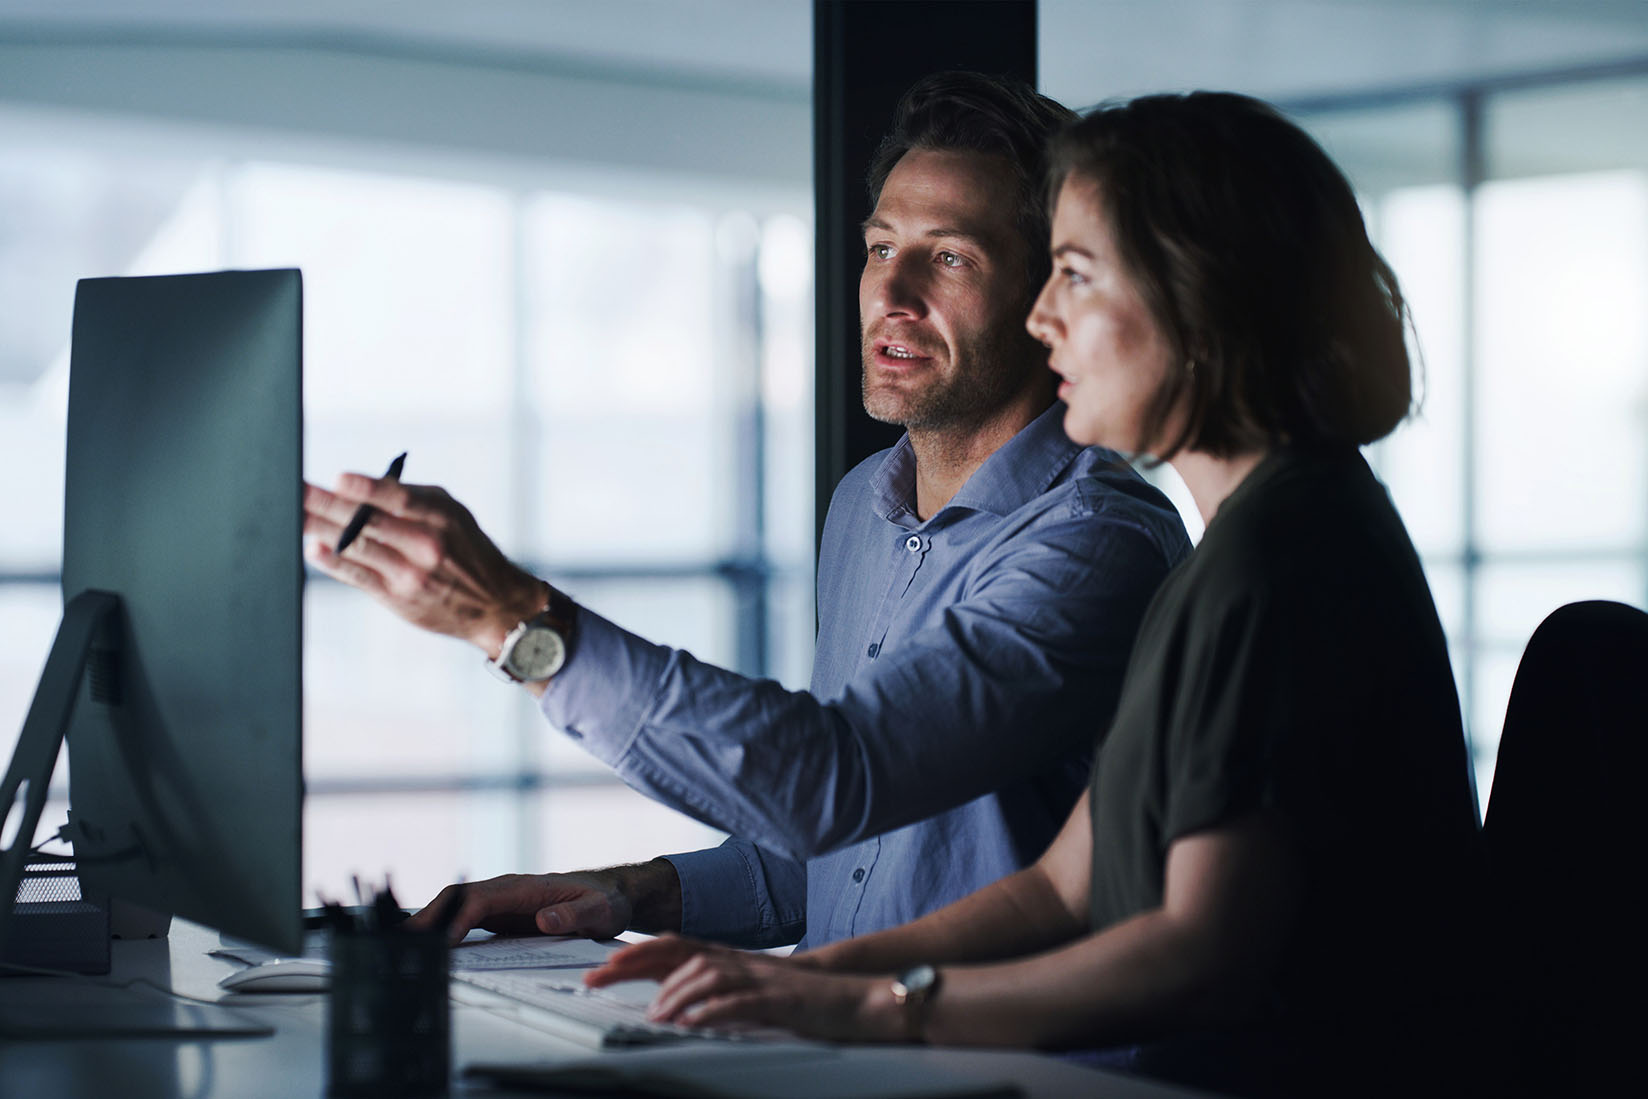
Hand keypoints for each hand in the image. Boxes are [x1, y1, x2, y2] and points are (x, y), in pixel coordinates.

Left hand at [303, 474, 546, 659]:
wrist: (496, 605)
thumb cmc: (471, 552)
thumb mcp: (455, 515)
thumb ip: (414, 498)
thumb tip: (366, 485)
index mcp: (441, 519)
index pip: (398, 499)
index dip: (365, 489)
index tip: (338, 479)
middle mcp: (425, 546)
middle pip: (365, 521)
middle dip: (324, 504)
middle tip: (294, 490)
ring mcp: (409, 574)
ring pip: (355, 547)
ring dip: (318, 529)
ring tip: (292, 513)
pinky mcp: (397, 597)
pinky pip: (357, 576)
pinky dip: (332, 561)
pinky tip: (313, 548)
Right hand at [402, 871, 634, 944]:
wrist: (610, 895)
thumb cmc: (605, 901)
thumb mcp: (599, 911)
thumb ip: (575, 915)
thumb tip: (546, 920)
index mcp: (526, 887)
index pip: (481, 900)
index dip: (459, 919)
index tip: (444, 942)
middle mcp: (507, 890)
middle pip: (457, 898)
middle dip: (429, 918)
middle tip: (401, 945)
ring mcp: (500, 901)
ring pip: (455, 906)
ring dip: (429, 923)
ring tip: (401, 948)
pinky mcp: (499, 914)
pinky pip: (463, 918)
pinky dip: (442, 929)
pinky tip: (426, 947)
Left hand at [584, 935, 897, 1041]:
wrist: (854, 999)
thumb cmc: (802, 999)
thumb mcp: (751, 990)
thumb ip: (717, 989)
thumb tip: (674, 1001)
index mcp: (731, 959)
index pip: (674, 947)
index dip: (635, 955)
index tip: (601, 968)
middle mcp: (740, 962)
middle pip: (680, 952)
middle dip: (636, 964)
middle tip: (601, 979)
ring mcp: (760, 978)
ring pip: (706, 974)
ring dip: (674, 994)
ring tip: (655, 1014)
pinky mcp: (778, 1000)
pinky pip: (739, 1001)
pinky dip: (711, 1010)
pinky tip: (692, 1021)